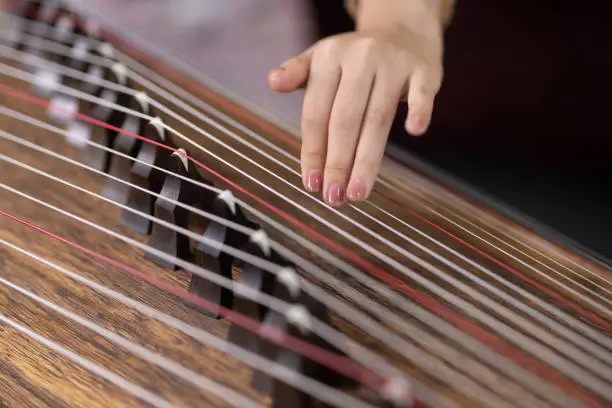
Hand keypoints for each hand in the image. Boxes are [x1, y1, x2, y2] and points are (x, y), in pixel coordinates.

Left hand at [269, 19, 442, 205]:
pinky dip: (419, 110)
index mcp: (329, 58)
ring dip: (367, 160)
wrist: (403, 29)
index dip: (313, 151)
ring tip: (357, 193)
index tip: (311, 184)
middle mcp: (360, 58)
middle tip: (333, 197)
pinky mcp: (423, 70)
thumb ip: (297, 75)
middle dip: (337, 162)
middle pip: (345, 120)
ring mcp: (393, 63)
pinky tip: (415, 132)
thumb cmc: (355, 58)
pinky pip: (422, 93)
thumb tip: (272, 82)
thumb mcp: (322, 60)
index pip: (316, 113)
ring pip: (378, 118)